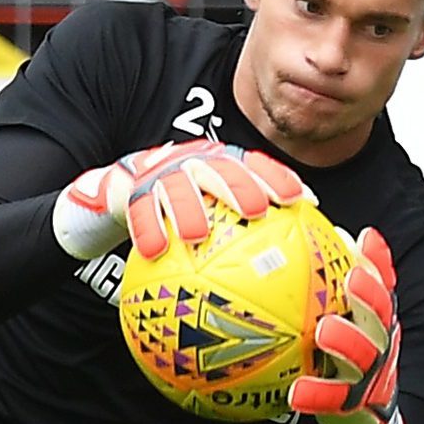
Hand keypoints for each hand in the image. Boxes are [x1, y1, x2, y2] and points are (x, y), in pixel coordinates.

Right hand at [52, 140, 307, 260]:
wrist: (121, 188)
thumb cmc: (181, 207)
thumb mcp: (213, 209)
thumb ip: (249, 230)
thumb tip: (298, 258)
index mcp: (218, 164)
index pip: (253, 165)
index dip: (278, 179)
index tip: (302, 200)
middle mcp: (192, 164)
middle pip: (220, 170)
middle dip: (239, 187)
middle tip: (255, 211)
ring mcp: (161, 175)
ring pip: (176, 188)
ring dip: (187, 209)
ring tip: (197, 234)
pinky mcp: (131, 189)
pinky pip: (139, 211)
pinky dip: (145, 230)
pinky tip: (153, 251)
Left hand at [288, 227, 403, 423]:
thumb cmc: (342, 374)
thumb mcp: (341, 337)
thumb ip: (324, 302)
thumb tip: (294, 256)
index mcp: (376, 327)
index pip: (383, 289)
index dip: (377, 262)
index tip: (362, 238)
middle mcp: (381, 348)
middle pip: (382, 316)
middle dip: (370, 294)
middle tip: (350, 277)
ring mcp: (373, 380)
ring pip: (366, 357)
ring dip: (348, 342)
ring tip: (325, 330)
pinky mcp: (357, 411)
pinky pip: (336, 402)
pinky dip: (317, 396)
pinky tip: (295, 392)